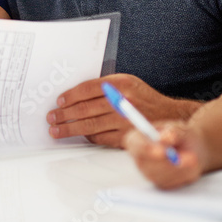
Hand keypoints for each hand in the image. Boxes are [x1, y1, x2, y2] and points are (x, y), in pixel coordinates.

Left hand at [46, 74, 195, 146]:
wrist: (171, 116)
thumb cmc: (144, 99)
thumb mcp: (128, 83)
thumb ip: (105, 86)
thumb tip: (75, 95)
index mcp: (120, 83)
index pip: (87, 88)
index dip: (69, 96)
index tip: (58, 102)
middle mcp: (121, 101)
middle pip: (84, 108)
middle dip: (64, 114)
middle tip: (51, 118)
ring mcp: (123, 120)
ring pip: (89, 125)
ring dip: (69, 128)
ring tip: (56, 130)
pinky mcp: (125, 137)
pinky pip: (99, 138)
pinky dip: (87, 137)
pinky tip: (79, 135)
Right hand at [124, 122, 205, 189]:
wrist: (191, 148)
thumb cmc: (180, 135)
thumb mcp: (179, 129)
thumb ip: (172, 132)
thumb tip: (166, 138)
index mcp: (137, 139)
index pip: (136, 145)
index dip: (147, 150)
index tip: (163, 152)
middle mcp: (139, 158)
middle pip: (146, 164)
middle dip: (168, 163)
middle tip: (190, 158)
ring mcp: (148, 173)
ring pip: (161, 176)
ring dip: (179, 169)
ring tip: (193, 157)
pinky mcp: (161, 184)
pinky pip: (171, 183)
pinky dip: (184, 175)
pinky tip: (190, 165)